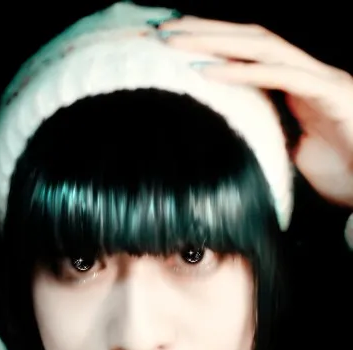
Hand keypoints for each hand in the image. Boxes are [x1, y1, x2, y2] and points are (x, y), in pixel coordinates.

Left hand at [156, 17, 352, 208]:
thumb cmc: (339, 173)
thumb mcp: (287, 155)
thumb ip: (263, 137)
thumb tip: (229, 138)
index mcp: (294, 86)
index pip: (247, 54)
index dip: (211, 44)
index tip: (171, 45)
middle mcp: (305, 73)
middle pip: (249, 38)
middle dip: (205, 30)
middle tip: (161, 30)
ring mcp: (319, 78)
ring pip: (262, 45)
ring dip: (215, 40)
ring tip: (174, 41)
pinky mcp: (330, 91)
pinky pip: (281, 75)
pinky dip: (242, 71)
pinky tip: (208, 71)